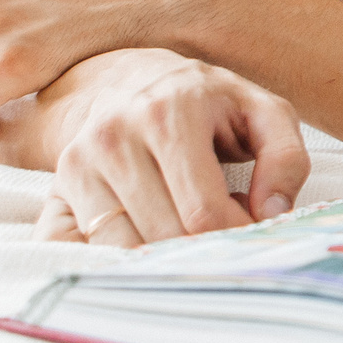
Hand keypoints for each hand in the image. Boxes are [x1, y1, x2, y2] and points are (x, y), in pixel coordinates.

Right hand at [11, 49, 309, 247]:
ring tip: (186, 229)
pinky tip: (143, 244)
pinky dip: (115, 262)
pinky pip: (80, 249)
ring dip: (162, 256)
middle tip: (221, 229)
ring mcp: (78, 165)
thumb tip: (273, 213)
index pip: (202, 212)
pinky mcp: (57, 189)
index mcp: (169, 114)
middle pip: (164, 236)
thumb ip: (285, 157)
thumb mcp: (261, 111)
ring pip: (123, 249)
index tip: (250, 231)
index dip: (234, 236)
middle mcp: (114, 138)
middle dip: (202, 246)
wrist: (130, 81)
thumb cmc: (209, 104)